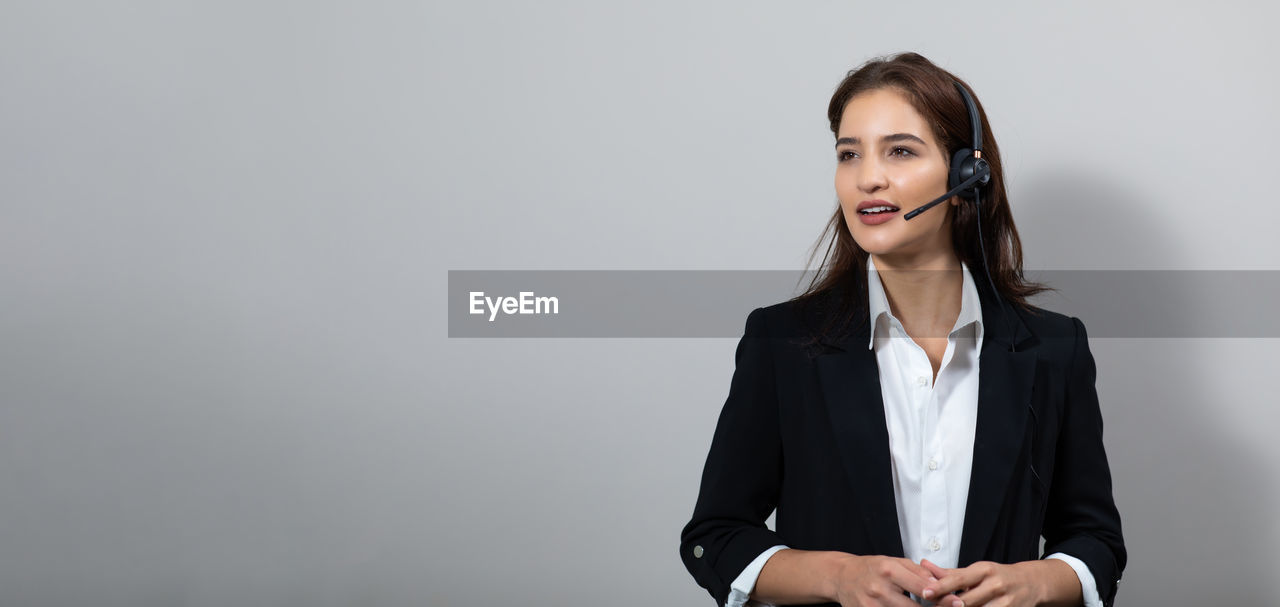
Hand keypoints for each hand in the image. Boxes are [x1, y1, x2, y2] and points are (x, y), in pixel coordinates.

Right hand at [831, 554, 963, 606]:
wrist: (842, 577)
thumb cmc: (872, 568)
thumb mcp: (895, 562)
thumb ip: (918, 572)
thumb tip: (941, 584)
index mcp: (888, 570)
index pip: (921, 587)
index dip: (941, 596)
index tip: (956, 601)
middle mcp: (879, 589)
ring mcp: (871, 606)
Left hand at [919, 559, 1048, 606]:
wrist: (1031, 583)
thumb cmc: (998, 576)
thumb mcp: (976, 570)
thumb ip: (950, 572)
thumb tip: (924, 566)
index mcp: (984, 570)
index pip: (958, 579)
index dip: (941, 587)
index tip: (926, 592)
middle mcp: (995, 585)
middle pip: (965, 601)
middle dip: (948, 605)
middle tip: (934, 606)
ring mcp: (1005, 603)